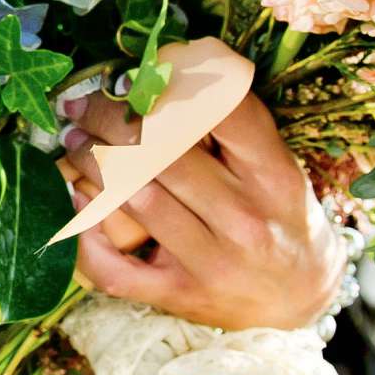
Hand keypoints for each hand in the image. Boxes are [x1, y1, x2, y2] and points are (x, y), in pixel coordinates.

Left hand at [60, 91, 335, 332]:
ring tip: (74, 140)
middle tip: (81, 106)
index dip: (171, 86)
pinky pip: (117, 268)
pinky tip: (75, 201)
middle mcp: (244, 220)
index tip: (131, 78)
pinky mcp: (179, 296)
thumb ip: (233, 127)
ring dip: (92, 161)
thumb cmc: (279, 217)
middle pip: (164, 153)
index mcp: (272, 177)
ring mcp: (211, 263)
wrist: (300, 300)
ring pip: (137, 198)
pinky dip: (87, 235)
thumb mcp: (277, 167)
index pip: (224, 114)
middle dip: (110, 120)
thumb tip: (162, 74)